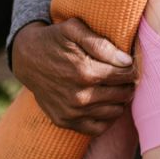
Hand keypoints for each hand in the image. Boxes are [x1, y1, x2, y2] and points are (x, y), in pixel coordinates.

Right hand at [11, 19, 136, 135]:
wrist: (27, 59)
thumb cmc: (54, 40)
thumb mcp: (74, 30)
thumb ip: (101, 44)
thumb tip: (126, 61)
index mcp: (85, 71)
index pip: (126, 75)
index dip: (132, 69)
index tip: (130, 64)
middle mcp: (79, 96)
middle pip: (123, 94)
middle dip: (128, 84)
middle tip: (125, 76)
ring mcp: (71, 112)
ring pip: (114, 112)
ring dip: (120, 100)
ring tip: (116, 88)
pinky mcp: (64, 121)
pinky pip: (98, 128)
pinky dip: (107, 118)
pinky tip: (106, 104)